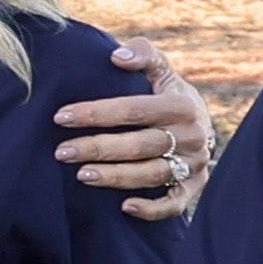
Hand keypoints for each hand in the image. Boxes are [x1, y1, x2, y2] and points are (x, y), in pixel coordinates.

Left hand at [57, 42, 218, 220]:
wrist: (201, 125)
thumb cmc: (167, 94)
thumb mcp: (161, 70)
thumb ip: (143, 54)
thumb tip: (117, 56)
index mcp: (181, 105)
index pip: (134, 110)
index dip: (96, 113)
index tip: (61, 117)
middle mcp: (192, 136)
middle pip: (139, 145)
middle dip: (98, 148)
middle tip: (61, 152)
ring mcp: (194, 164)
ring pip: (152, 174)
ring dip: (116, 177)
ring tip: (81, 175)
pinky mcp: (194, 187)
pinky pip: (175, 203)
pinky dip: (152, 209)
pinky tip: (124, 207)